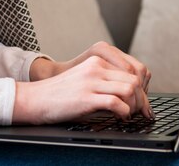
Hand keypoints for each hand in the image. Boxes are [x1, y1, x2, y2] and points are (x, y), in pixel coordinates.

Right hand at [15, 45, 152, 124]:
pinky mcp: (86, 97)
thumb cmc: (60, 94)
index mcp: (97, 61)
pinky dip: (124, 113)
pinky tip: (120, 118)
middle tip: (141, 113)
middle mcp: (96, 68)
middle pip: (134, 79)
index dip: (141, 89)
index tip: (142, 103)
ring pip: (129, 89)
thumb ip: (103, 80)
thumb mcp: (84, 79)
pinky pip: (117, 103)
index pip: (131, 70)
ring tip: (130, 115)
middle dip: (142, 99)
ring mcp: (91, 81)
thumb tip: (128, 94)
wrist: (36, 98)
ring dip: (135, 105)